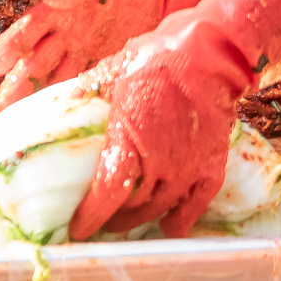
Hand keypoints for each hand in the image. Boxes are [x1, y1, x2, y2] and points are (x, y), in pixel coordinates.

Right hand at [0, 0, 164, 110]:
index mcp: (58, 10)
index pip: (29, 29)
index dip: (10, 46)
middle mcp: (64, 35)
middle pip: (35, 62)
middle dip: (16, 85)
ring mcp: (82, 52)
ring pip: (53, 78)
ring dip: (36, 97)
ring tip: (17, 120)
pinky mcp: (103, 64)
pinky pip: (83, 85)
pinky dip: (72, 101)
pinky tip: (61, 118)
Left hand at [69, 15, 254, 240]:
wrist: (207, 51)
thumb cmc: (156, 57)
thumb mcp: (113, 71)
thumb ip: (90, 91)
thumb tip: (68, 101)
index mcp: (128, 139)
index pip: (106, 194)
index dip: (91, 217)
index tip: (78, 229)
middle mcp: (158, 161)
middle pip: (130, 207)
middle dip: (112, 218)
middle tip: (101, 221)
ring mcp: (187, 166)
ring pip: (159, 208)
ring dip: (141, 219)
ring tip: (127, 220)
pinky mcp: (211, 166)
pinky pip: (196, 205)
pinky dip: (181, 220)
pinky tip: (169, 226)